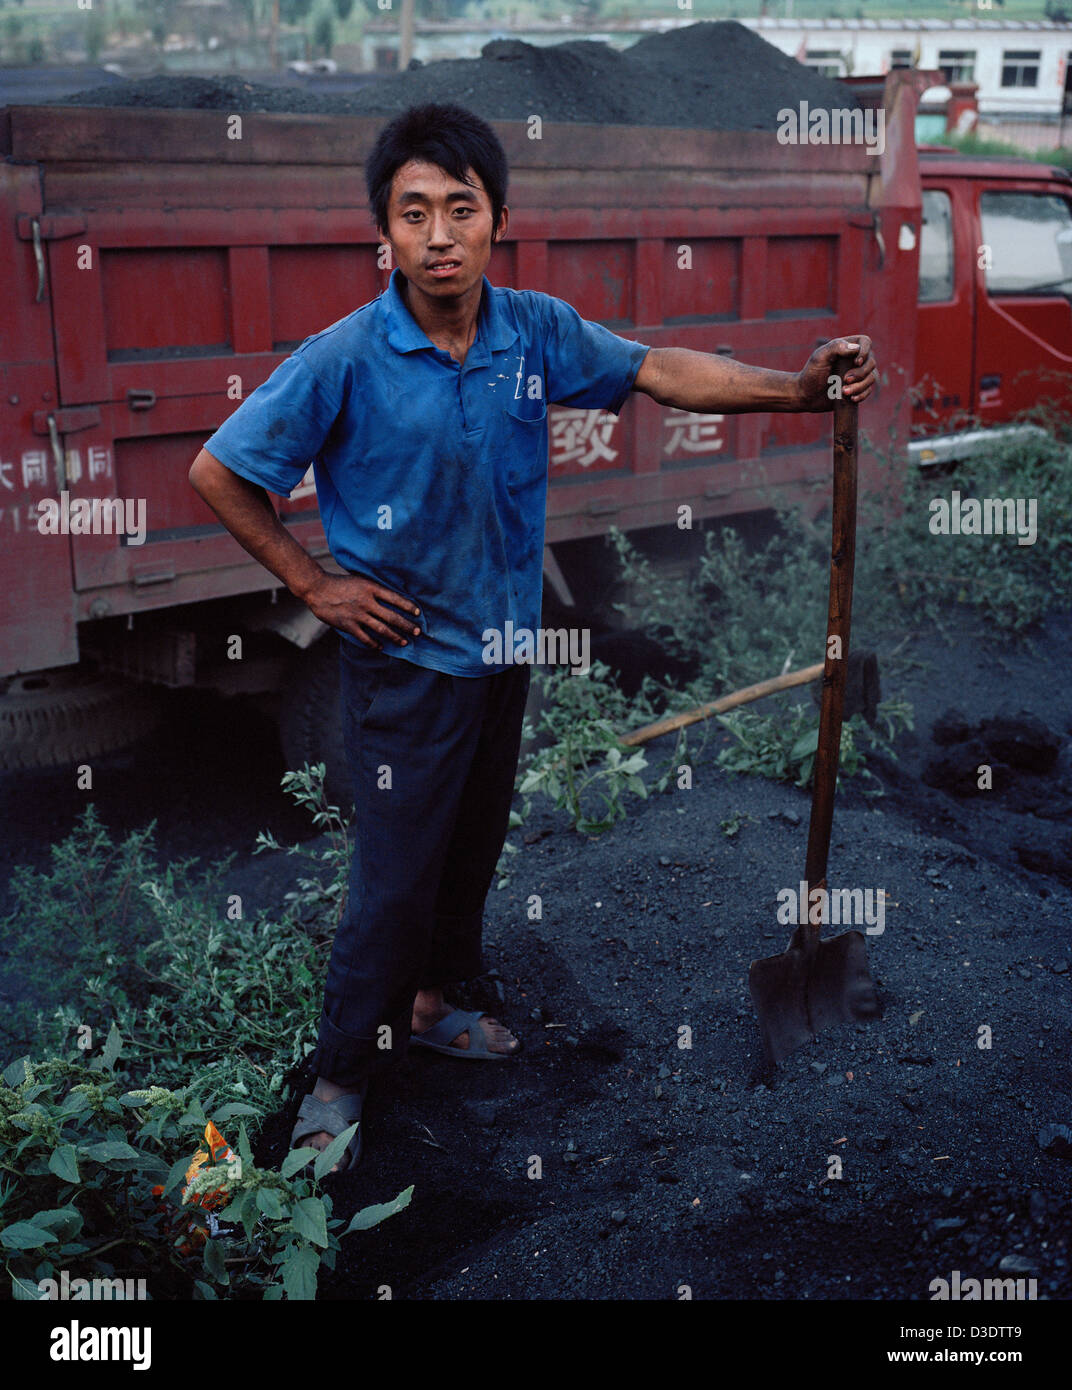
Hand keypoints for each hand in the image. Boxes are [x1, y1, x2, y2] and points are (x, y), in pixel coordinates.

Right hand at [304, 572, 420, 649]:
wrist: (318, 588)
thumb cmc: (339, 583)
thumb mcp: (360, 580)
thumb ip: (373, 590)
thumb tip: (390, 598)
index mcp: (371, 588)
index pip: (395, 598)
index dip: (408, 606)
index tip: (418, 613)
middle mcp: (367, 602)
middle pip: (392, 617)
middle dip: (407, 626)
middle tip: (418, 632)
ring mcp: (358, 615)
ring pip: (382, 629)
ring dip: (395, 637)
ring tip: (404, 642)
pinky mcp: (348, 625)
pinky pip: (365, 637)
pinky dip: (374, 644)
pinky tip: (381, 647)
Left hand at [795, 335, 877, 410]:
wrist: (805, 395)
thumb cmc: (811, 373)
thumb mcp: (820, 357)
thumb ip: (836, 347)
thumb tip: (856, 348)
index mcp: (848, 347)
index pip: (866, 342)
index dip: (865, 351)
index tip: (856, 362)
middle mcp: (856, 359)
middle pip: (871, 362)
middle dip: (861, 373)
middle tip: (845, 380)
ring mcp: (858, 375)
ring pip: (871, 378)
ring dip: (860, 386)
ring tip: (844, 392)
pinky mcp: (857, 389)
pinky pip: (868, 391)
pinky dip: (862, 395)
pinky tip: (852, 398)